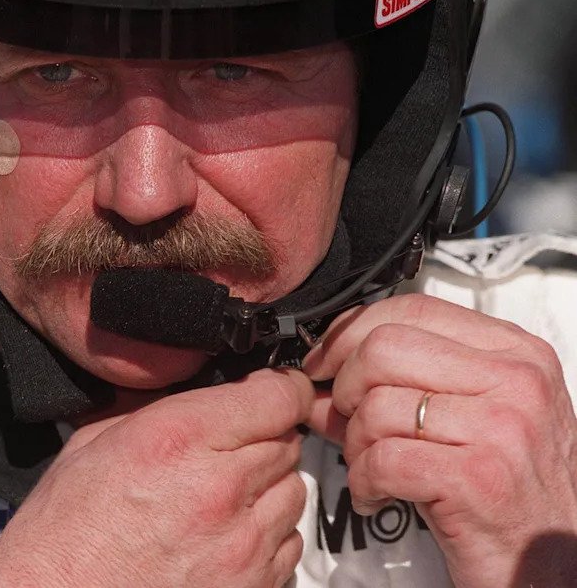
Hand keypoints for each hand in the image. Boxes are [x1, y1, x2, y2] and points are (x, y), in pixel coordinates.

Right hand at [0, 369, 313, 587]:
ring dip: (267, 489)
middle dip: (263, 439)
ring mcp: (244, 547)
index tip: (272, 392)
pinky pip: (288, 547)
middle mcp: (222, 490)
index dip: (279, 388)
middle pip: (287, 442)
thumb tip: (197, 393)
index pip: (277, 395)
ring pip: (294, 494)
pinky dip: (266, 539)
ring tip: (218, 501)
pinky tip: (223, 540)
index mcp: (180, 439)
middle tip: (223, 452)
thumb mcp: (93, 441)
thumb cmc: (63, 536)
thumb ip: (159, 409)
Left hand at [303, 293, 576, 586]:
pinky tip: (377, 496)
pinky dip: (363, 483)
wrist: (554, 565)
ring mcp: (501, 427)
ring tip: (370, 468)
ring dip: (353, 444)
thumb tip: (317, 372)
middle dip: (345, 387)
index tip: (323, 360)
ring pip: (375, 406)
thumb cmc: (507, 491)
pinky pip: (381, 460)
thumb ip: (399, 383)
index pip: (412, 308)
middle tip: (345, 421)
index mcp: (514, 353)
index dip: (351, 332)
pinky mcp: (479, 479)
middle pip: (383, 348)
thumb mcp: (466, 419)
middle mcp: (515, 380)